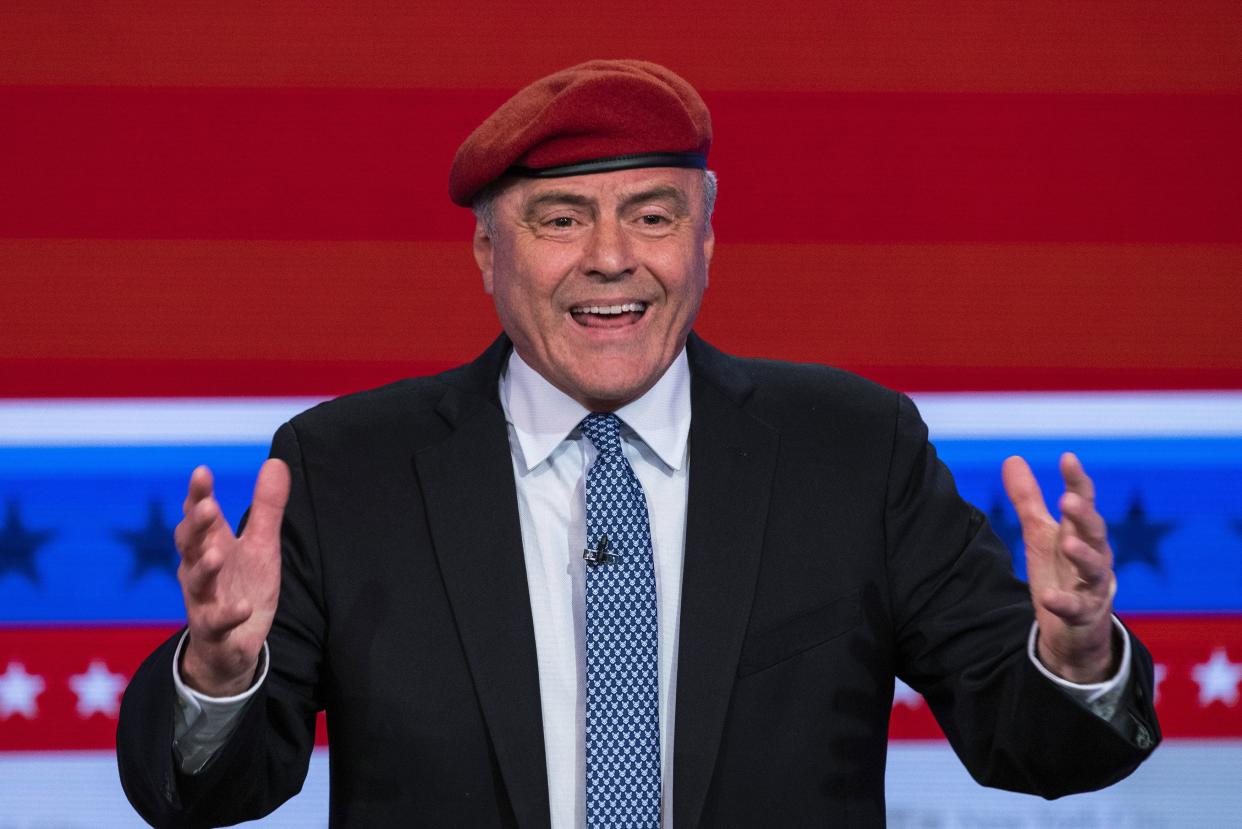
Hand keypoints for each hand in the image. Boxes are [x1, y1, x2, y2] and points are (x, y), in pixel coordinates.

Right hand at [174, 459, 289, 696]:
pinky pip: (217, 621)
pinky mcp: (214, 629)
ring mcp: (203, 599)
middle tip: (207, 507)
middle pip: (189, 543)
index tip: (202, 472)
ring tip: (217, 554)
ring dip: (204, 567)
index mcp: (211, 544)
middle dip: (196, 525)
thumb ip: (266, 507)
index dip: (198, 494)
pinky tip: (243, 606)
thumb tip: (276, 461)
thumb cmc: (243, 584)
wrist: (233, 643)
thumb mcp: (260, 544)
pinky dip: (229, 614)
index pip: (199, 514)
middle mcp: (199, 569)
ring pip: (195, 581)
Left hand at [1002, 453, 1116, 683]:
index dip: (1077, 481)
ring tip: (1067, 544)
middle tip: (1069, 500)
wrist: (1075, 628)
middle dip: (1083, 516)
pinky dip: (1063, 603)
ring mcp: (1093, 587)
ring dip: (1083, 555)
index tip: (1068, 458)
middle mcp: (1094, 556)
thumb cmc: (1062, 572)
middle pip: (1095, 532)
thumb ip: (1029, 500)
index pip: (1084, 502)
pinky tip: (1048, 598)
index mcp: (1081, 533)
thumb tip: (1012, 458)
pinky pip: (1076, 608)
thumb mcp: (1041, 533)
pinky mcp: (1084, 614)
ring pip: (1095, 569)